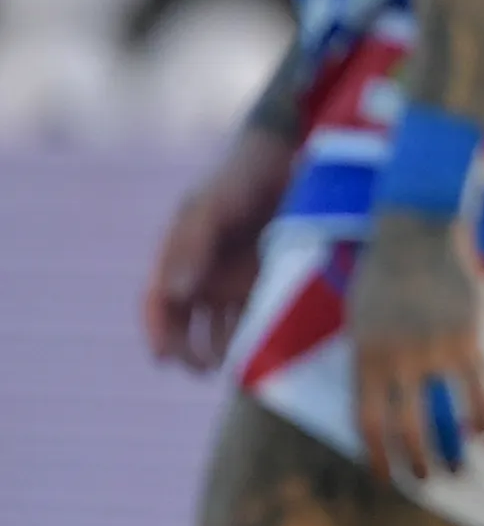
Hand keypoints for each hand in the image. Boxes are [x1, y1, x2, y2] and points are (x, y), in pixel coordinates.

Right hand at [144, 129, 296, 371]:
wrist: (284, 156)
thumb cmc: (238, 178)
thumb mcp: (211, 206)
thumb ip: (191, 246)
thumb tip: (175, 294)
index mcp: (177, 256)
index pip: (158, 303)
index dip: (158, 332)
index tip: (163, 357)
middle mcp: (202, 273)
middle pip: (185, 325)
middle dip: (188, 351)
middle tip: (201, 369)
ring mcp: (233, 278)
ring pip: (219, 326)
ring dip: (223, 348)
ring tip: (236, 363)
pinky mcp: (265, 279)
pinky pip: (255, 314)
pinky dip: (255, 332)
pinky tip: (264, 345)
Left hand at [348, 211, 483, 482]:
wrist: (417, 228)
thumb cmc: (382, 269)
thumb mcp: (358, 317)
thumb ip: (368, 357)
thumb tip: (378, 396)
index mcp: (364, 358)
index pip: (366, 425)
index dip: (376, 459)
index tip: (386, 478)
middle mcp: (396, 363)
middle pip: (404, 430)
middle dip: (415, 463)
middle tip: (425, 479)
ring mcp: (432, 352)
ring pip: (441, 418)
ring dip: (449, 451)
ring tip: (457, 469)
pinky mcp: (465, 338)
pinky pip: (474, 389)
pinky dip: (480, 415)